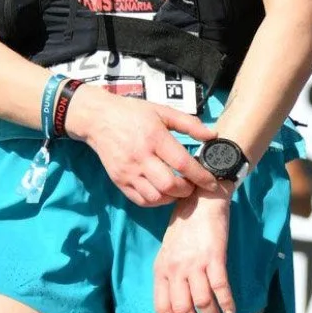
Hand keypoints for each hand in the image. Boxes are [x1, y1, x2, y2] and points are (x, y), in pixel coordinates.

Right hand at [65, 87, 216, 207]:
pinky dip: (156, 201)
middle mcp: (141, 157)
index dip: (201, 176)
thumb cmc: (132, 113)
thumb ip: (189, 124)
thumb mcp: (162, 111)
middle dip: (187, 189)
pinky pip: (141, 200)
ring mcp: (128, 171)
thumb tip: (213, 135)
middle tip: (193, 185)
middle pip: (169, 185)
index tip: (212, 182)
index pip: (182, 163)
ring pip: (155, 197)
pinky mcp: (119, 181)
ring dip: (172, 197)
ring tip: (178, 189)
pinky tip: (162, 192)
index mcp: (154, 137)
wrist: (98, 119)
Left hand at [153, 192, 233, 312]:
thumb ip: (169, 276)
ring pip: (203, 303)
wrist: (200, 201)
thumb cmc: (184, 228)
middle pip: (182, 310)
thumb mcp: (168, 253)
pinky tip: (232, 312)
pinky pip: (220, 288)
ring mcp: (195, 263)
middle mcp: (175, 269)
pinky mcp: (214, 257)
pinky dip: (227, 304)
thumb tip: (177, 305)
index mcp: (161, 270)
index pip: (162, 308)